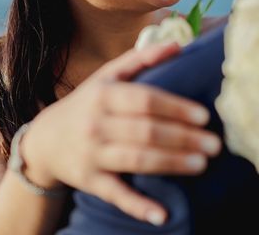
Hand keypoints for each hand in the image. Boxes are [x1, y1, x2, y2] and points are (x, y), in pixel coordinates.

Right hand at [22, 43, 220, 225]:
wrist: (44, 140)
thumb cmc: (87, 103)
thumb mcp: (108, 76)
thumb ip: (142, 58)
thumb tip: (179, 43)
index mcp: (104, 95)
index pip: (144, 99)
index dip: (175, 107)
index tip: (203, 116)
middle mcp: (96, 124)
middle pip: (145, 131)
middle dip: (182, 138)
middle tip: (214, 144)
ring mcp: (92, 154)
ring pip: (136, 160)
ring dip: (171, 164)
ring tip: (201, 165)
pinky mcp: (89, 182)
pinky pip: (116, 195)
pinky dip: (138, 206)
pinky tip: (163, 215)